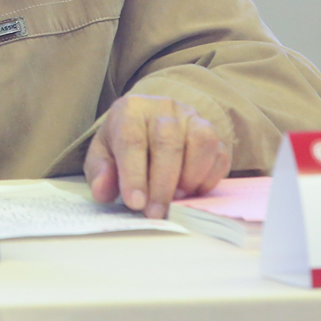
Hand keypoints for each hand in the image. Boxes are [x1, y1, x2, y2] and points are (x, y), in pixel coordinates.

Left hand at [84, 94, 229, 218]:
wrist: (147, 125)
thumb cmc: (122, 143)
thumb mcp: (103, 156)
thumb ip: (100, 173)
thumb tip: (102, 191)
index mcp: (131, 110)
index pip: (132, 140)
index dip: (134, 175)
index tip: (136, 203)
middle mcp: (164, 107)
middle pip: (168, 143)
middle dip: (162, 184)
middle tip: (155, 213)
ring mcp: (192, 117)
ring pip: (201, 142)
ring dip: (190, 177)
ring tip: (177, 198)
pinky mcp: (212, 132)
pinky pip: (220, 153)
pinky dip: (210, 177)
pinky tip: (193, 191)